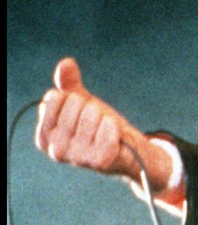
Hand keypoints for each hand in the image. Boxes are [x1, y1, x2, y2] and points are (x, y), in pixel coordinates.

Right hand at [35, 58, 171, 190]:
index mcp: (44, 136)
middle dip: (90, 108)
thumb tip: (66, 63)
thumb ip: (69, 83)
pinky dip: (114, 127)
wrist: (126, 147)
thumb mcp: (81, 101)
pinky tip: (114, 136)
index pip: (55, 98)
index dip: (73, 98)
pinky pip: (108, 128)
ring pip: (92, 115)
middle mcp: (55, 150)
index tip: (80, 111)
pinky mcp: (98, 161)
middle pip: (75, 104)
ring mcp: (76, 158)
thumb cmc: (98, 124)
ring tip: (105, 131)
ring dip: (104, 117)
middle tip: (97, 123)